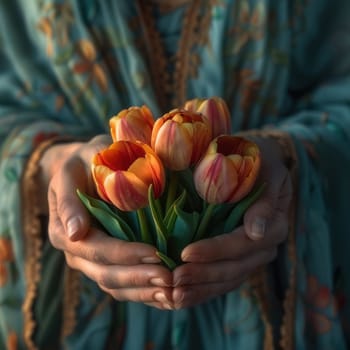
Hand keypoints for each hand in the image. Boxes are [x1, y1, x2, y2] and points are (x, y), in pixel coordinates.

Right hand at [44, 136, 172, 307]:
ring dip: (143, 291)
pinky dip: (143, 293)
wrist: (85, 169)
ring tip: (172, 291)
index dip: (125, 254)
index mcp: (64, 232)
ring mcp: (90, 261)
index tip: (156, 253)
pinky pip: (122, 286)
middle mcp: (76, 253)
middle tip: (170, 277)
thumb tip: (76, 233)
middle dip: (139, 277)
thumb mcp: (71, 173)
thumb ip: (69, 201)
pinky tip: (166, 297)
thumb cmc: (82, 164)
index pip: (97, 250)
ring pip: (115, 286)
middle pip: (106, 274)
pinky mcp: (105, 263)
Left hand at [171, 136, 292, 307]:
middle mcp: (265, 246)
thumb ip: (263, 199)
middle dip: (203, 274)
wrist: (256, 163)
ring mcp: (252, 256)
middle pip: (234, 268)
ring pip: (227, 280)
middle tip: (173, 279)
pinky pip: (222, 280)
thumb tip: (256, 231)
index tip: (186, 253)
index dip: (215, 250)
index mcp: (273, 224)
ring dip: (200, 288)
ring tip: (172, 294)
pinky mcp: (238, 260)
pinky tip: (181, 296)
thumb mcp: (265, 167)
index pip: (242, 243)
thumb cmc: (257, 158)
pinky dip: (202, 289)